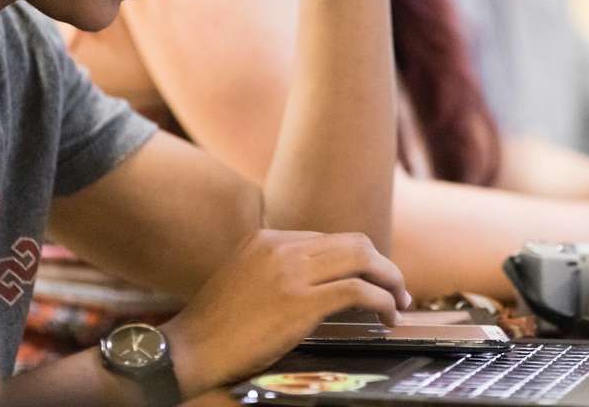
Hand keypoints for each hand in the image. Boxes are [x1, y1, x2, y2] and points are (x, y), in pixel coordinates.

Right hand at [159, 229, 410, 397]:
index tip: (370, 279)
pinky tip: (387, 317)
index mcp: (267, 239)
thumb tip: (314, 283)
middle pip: (352, 242)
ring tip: (400, 302)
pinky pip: (358, 291)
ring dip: (390, 280)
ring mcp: (292, 271)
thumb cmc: (215, 328)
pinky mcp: (302, 301)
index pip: (328, 239)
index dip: (357, 259)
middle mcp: (281, 246)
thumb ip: (275, 271)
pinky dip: (382, 301)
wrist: (189, 350)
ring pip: (362, 259)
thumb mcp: (243, 280)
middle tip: (397, 288)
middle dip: (382, 264)